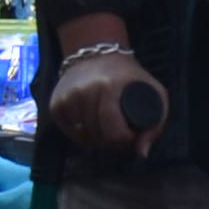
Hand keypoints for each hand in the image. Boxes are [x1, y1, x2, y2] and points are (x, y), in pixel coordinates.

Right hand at [47, 45, 165, 158]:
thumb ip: (154, 125)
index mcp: (108, 88)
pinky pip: (68, 132)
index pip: (114, 132)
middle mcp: (82, 92)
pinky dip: (80, 134)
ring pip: (83, 137)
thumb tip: (142, 154)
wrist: (95, 54)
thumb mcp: (154, 93)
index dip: (125, 140)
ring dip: (96, 138)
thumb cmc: (128, 76)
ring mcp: (66, 98)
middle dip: (111, 141)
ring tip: (106, 128)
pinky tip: (90, 124)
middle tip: (119, 132)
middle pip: (98, 136)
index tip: (131, 133)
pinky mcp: (54, 104)